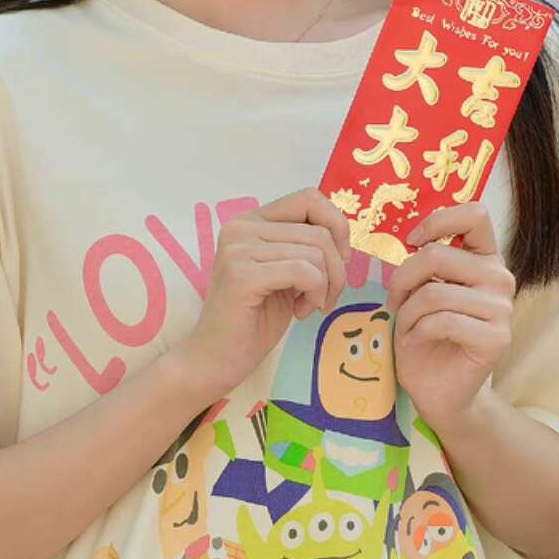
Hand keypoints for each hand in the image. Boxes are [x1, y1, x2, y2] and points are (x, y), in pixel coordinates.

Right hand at [171, 186, 352, 399]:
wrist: (215, 360)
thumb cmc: (253, 320)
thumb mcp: (286, 273)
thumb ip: (304, 246)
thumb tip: (342, 232)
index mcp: (250, 221)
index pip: (309, 198)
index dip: (336, 227)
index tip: (338, 262)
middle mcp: (240, 227)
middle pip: (319, 231)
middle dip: (337, 269)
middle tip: (324, 298)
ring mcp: (238, 249)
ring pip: (316, 252)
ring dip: (326, 286)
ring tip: (308, 306)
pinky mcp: (242, 275)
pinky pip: (305, 272)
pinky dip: (315, 294)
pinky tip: (301, 312)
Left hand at [385, 199, 514, 434]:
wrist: (439, 390)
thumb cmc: (426, 336)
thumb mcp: (421, 291)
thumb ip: (426, 263)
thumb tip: (414, 241)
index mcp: (485, 259)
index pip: (475, 215)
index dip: (438, 221)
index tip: (412, 241)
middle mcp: (500, 278)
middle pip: (438, 255)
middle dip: (402, 279)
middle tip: (394, 302)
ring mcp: (503, 308)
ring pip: (435, 293)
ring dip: (406, 313)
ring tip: (405, 327)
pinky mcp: (496, 338)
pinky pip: (442, 321)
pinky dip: (416, 331)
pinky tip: (414, 341)